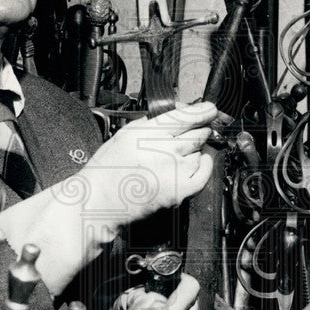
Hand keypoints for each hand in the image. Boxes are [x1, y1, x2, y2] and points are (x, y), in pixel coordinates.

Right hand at [72, 102, 216, 226]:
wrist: (99, 200)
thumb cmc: (108, 169)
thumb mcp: (125, 133)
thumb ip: (151, 122)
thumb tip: (178, 114)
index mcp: (147, 132)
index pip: (185, 116)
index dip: (202, 111)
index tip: (210, 109)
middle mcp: (163, 148)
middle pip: (197, 133)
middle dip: (199, 131)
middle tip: (192, 135)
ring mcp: (173, 170)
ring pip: (199, 152)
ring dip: (194, 151)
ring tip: (176, 158)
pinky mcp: (179, 190)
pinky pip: (203, 174)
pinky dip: (204, 166)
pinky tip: (199, 162)